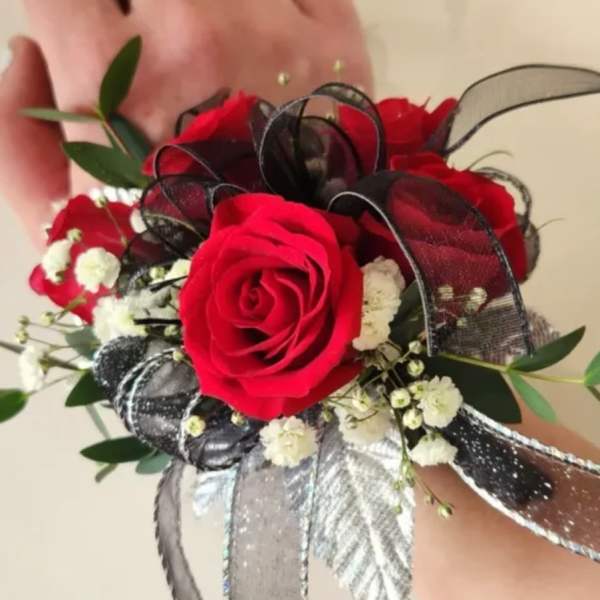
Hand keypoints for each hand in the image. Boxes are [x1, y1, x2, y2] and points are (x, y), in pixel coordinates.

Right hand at [0, 0, 371, 243]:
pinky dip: (275, 6)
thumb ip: (15, 130)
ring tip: (214, 66)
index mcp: (115, 80)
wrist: (274, 291)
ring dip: (207, 11)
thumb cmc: (165, 267)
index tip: (92, 42)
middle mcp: (195, 34)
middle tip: (162, 67)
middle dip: (143, 15)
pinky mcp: (338, 47)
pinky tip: (265, 54)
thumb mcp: (60, 226)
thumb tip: (26, 51)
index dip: (75, 18)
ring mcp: (275, 33)